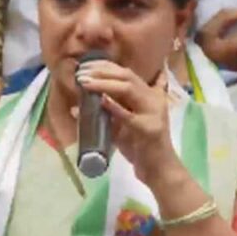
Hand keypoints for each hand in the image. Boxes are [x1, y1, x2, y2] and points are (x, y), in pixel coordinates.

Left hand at [76, 60, 181, 184]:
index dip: (105, 66)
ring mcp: (153, 113)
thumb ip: (106, 115)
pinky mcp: (149, 130)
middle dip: (102, 71)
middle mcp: (153, 100)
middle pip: (127, 76)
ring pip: (128, 89)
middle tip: (82, 72)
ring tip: (85, 82)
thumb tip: (77, 108)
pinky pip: (129, 116)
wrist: (159, 170)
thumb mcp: (123, 126)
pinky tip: (101, 100)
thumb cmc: (141, 148)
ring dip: (104, 83)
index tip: (85, 65)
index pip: (126, 73)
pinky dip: (114, 107)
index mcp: (149, 95)